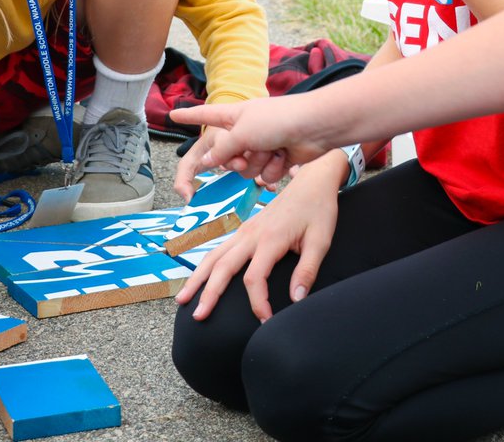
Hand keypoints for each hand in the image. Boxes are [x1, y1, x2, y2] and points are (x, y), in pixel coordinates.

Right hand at [170, 96, 332, 181]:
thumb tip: (208, 162)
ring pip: (246, 170)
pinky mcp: (276, 159)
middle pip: (226, 156)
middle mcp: (246, 131)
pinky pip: (264, 175)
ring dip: (258, 163)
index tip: (174, 114)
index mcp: (234, 116)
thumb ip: (223, 150)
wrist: (314, 127)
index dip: (189, 116)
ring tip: (272, 150)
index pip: (205, 115)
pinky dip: (273, 168)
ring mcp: (262, 145)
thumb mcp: (242, 132)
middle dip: (236, 159)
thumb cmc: (278, 120)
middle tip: (247, 153)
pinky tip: (285, 157)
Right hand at [175, 156, 343, 321]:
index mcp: (270, 239)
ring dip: (197, 278)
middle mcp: (250, 234)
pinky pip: (218, 249)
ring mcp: (244, 230)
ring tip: (182, 299)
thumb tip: (296, 300)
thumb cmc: (319, 210)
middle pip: (222, 267)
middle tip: (197, 317)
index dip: (258, 304)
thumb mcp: (321, 241)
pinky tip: (199, 278)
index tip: (266, 322)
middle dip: (208, 294)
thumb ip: (307, 271)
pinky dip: (205, 266)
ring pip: (213, 256)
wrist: (312, 182)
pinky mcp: (244, 230)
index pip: (254, 279)